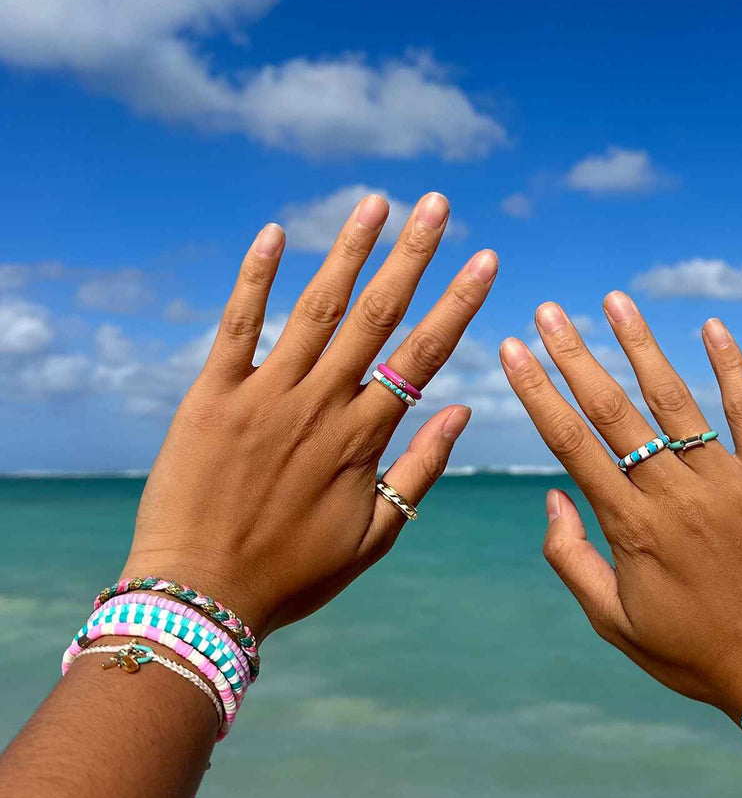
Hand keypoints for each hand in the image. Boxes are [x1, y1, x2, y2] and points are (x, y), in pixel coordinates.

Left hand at [122, 192, 496, 637]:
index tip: (484, 260)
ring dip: (348, 252)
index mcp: (363, 439)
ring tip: (376, 203)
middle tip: (438, 205)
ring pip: (315, 309)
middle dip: (412, 256)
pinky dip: (256, 279)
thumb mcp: (375, 536)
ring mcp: (264, 395)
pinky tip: (275, 235)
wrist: (202, 594)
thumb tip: (463, 411)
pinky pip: (237, 326)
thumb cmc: (293, 574)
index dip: (457, 304)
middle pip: (375, 316)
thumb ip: (421, 470)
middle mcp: (320, 405)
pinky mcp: (212, 396)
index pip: (422, 356)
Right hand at [500, 293, 741, 720]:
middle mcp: (674, 494)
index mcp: (630, 528)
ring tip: (614, 300)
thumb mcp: (613, 622)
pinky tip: (711, 327)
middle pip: (613, 411)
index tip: (513, 352)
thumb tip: (553, 493)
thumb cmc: (692, 652)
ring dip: (640, 346)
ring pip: (675, 400)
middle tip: (548, 311)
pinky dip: (730, 367)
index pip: (572, 445)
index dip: (538, 394)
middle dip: (574, 356)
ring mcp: (726, 481)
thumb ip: (571, 559)